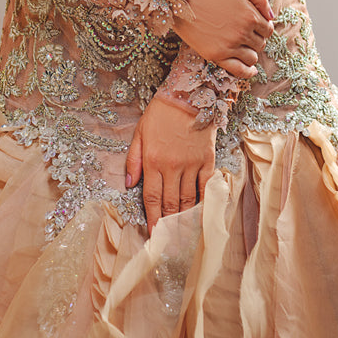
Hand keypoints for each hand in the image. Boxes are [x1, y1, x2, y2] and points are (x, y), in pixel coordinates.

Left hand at [125, 93, 216, 235]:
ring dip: (184, 219)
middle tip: (168, 243)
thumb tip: (129, 183)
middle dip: (168, 225)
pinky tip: (200, 214)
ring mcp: (191, 164)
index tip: (153, 235)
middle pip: (170, 203)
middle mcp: (172, 166)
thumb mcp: (140, 132)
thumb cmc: (161, 112)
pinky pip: (205, 187)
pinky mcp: (207, 160)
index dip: (152, 219)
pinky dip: (202, 202)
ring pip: (188, 199)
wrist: (189, 93)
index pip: (151, 198)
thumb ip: (133, 159)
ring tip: (183, 236)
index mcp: (153, 161)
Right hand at [172, 0, 273, 78]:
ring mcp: (229, 46)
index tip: (256, 24)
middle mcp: (242, 33)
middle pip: (260, 43)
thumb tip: (272, 16)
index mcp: (250, 15)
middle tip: (246, 32)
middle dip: (257, 38)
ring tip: (242, 45)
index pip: (268, 28)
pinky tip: (250, 70)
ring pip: (252, 57)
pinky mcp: (215, 55)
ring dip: (251, 52)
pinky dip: (247, 72)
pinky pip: (239, 71)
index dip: (263, 26)